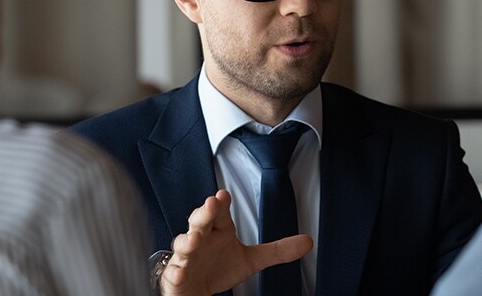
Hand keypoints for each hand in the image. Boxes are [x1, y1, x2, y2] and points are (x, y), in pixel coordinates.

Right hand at [159, 189, 312, 295]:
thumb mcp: (250, 260)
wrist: (195, 290)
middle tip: (211, 204)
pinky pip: (173, 272)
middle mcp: (200, 239)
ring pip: (183, 245)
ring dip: (187, 240)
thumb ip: (277, 250)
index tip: (224, 195)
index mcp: (217, 230)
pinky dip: (176, 271)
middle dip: (203, 213)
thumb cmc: (218, 267)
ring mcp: (186, 257)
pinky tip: (181, 270)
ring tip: (195, 239)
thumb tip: (308, 241)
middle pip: (199, 222)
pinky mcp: (175, 276)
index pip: (219, 213)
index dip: (220, 203)